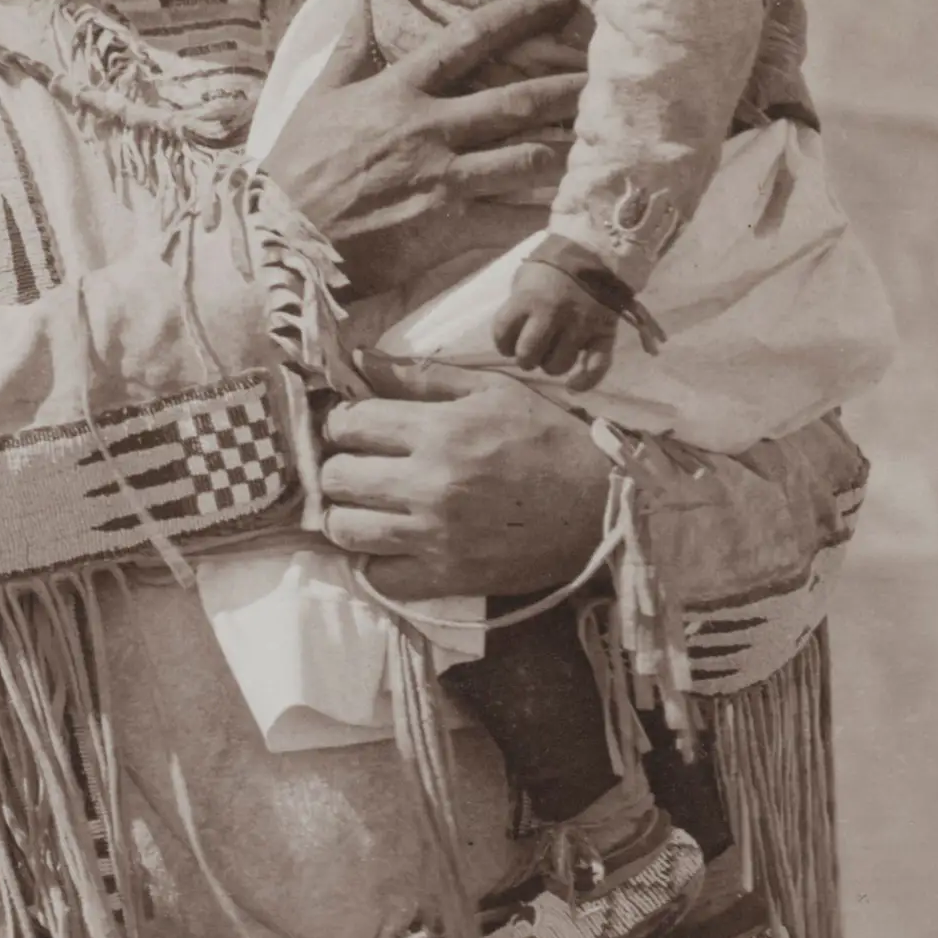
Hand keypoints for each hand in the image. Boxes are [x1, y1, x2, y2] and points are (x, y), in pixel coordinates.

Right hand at [262, 0, 583, 298]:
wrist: (285, 239)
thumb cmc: (296, 169)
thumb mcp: (317, 97)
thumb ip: (348, 47)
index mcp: (398, 92)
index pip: (465, 41)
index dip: (515, 16)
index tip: (553, 2)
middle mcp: (428, 129)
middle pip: (514, 101)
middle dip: (566, 86)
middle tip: (607, 75)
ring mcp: (442, 178)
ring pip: (524, 158)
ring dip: (570, 147)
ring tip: (607, 138)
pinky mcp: (447, 226)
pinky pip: (509, 217)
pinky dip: (546, 212)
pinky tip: (578, 206)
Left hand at [319, 353, 609, 601]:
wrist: (600, 506)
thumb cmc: (548, 439)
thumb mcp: (491, 390)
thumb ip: (421, 376)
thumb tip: (358, 360)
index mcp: (440, 430)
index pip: (349, 424)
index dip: (341, 423)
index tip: (353, 429)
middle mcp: (430, 483)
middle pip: (337, 478)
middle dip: (338, 468)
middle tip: (358, 468)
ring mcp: (436, 535)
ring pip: (346, 529)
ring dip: (346, 516)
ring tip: (367, 507)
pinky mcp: (447, 577)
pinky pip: (379, 577)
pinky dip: (375, 562)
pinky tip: (390, 545)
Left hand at [492, 264, 615, 390]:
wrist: (595, 252)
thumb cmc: (553, 268)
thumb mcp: (526, 278)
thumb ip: (518, 306)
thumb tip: (513, 335)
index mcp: (528, 300)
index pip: (502, 334)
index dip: (503, 341)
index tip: (509, 339)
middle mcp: (553, 315)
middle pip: (527, 356)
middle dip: (526, 357)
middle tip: (532, 350)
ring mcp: (580, 326)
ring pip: (557, 366)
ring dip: (551, 365)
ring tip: (554, 353)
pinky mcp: (603, 334)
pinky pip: (595, 368)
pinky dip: (584, 381)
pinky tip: (573, 385)